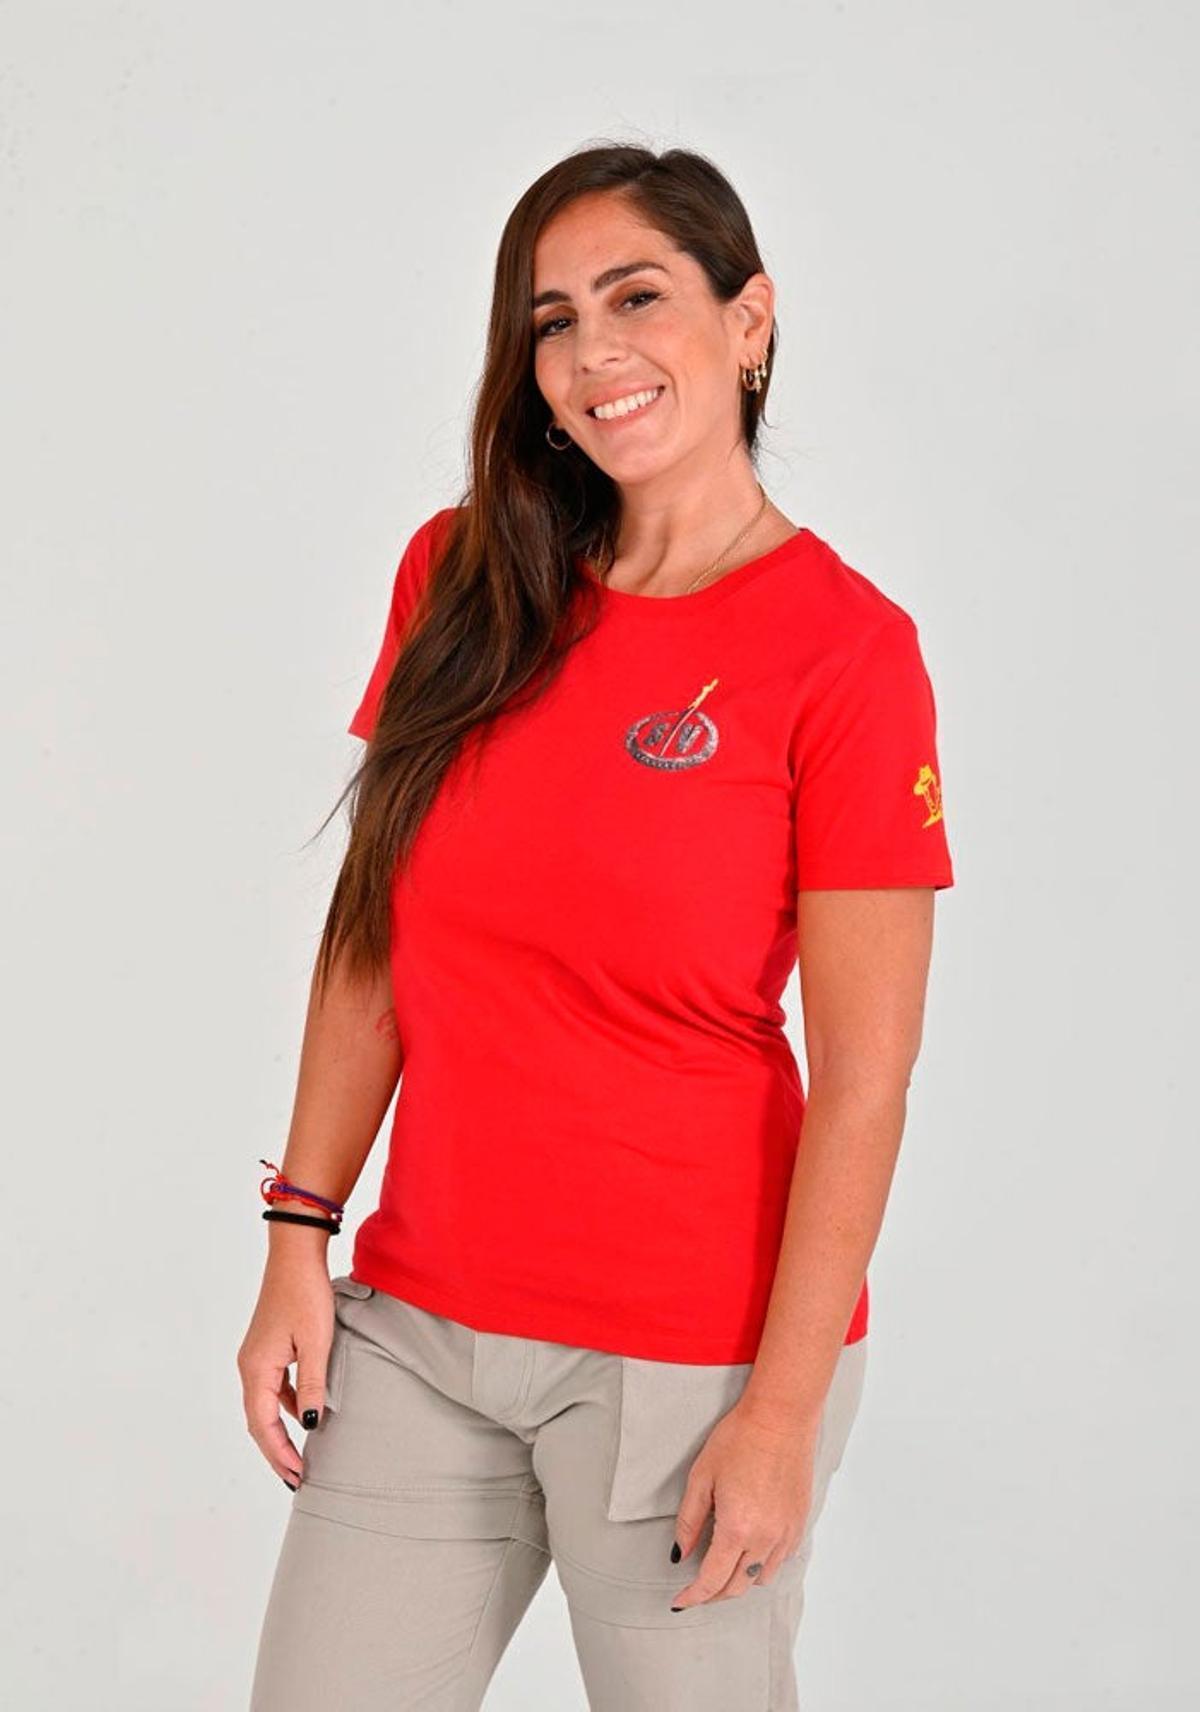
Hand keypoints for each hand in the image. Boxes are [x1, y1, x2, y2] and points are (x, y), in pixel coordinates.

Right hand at [237, 1259, 334, 1490]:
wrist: (295, 1254)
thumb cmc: (305, 1293)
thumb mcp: (316, 1342)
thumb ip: (312, 1385)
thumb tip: (310, 1426)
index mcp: (256, 1368)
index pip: (263, 1424)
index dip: (279, 1453)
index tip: (297, 1476)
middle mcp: (250, 1365)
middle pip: (259, 1420)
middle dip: (276, 1451)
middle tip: (296, 1478)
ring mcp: (257, 1356)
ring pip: (265, 1405)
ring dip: (280, 1431)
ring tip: (300, 1455)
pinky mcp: (269, 1346)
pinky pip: (273, 1387)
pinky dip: (285, 1407)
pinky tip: (304, 1414)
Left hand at [668, 1398, 821, 1609]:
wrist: (781, 1418)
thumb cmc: (739, 1439)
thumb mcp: (702, 1477)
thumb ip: (689, 1521)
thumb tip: (680, 1554)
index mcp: (737, 1528)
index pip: (712, 1580)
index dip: (693, 1597)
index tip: (680, 1603)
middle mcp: (765, 1538)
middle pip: (737, 1587)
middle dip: (713, 1594)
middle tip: (696, 1590)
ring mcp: (786, 1533)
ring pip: (761, 1578)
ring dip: (739, 1581)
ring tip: (723, 1569)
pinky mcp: (800, 1523)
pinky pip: (781, 1560)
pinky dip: (762, 1564)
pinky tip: (751, 1550)